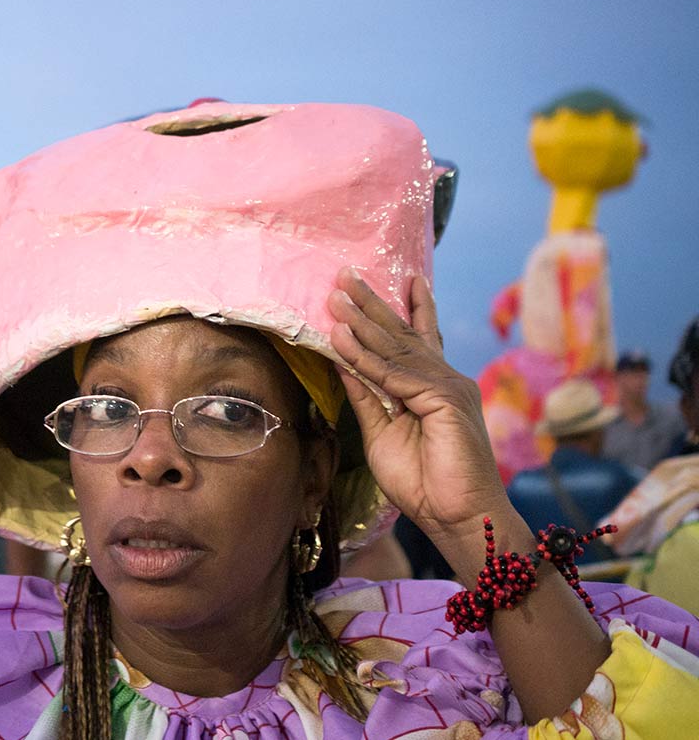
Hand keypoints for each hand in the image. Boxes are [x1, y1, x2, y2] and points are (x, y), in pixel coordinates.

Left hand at [327, 268, 511, 558]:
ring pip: (395, 348)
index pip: (417, 340)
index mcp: (434, 388)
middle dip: (373, 304)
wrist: (458, 518)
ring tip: (335, 296)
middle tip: (345, 274)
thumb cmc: (425, 484)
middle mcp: (445, 380)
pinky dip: (365, 356)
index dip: (405, 309)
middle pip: (402, 334)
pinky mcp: (444, 399)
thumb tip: (343, 362)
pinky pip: (393, 374)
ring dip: (362, 321)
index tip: (390, 281)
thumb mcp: (382, 434)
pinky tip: (342, 337)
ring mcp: (447, 387)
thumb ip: (366, 396)